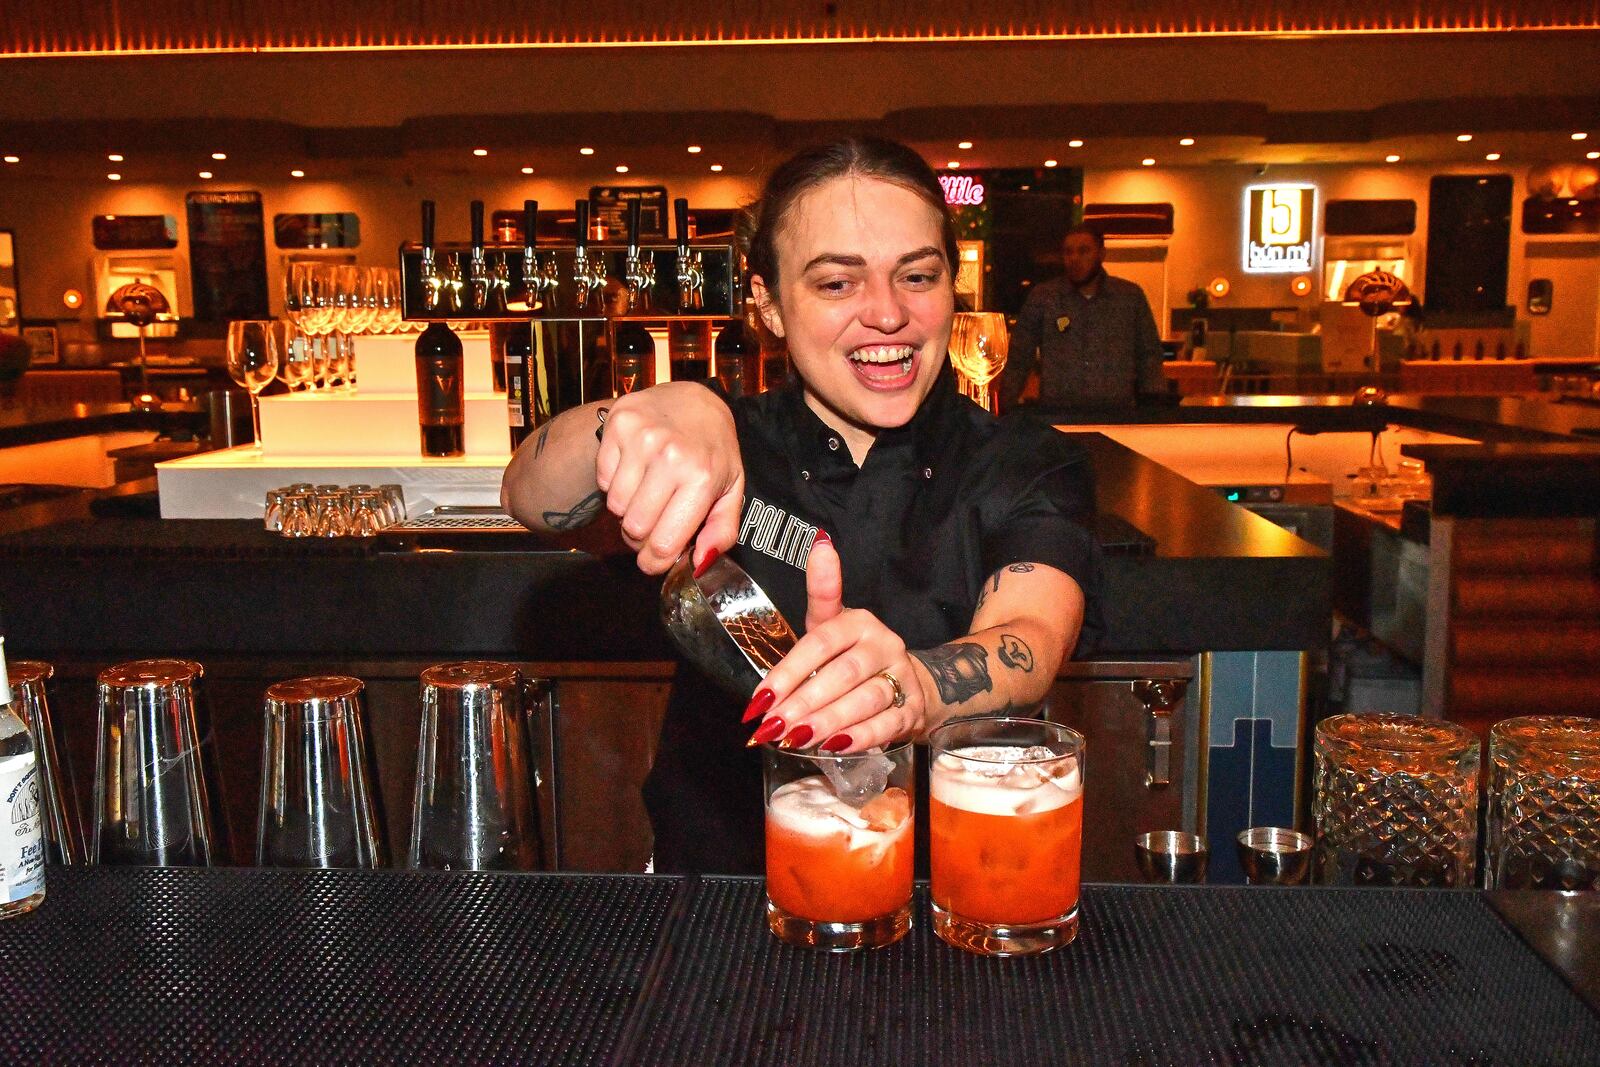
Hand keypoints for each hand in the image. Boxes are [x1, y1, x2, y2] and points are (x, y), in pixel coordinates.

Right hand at [595, 382, 743, 574]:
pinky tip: (635, 470)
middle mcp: (670, 456)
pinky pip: (603, 479)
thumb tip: (699, 564)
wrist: (694, 400)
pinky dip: (615, 483)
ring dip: (628, 508)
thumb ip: (721, 531)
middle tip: (654, 522)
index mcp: (702, 477)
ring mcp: (641, 437)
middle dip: (641, 536)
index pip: (664, 543)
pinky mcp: (618, 424)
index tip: (654, 560)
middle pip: (634, 529)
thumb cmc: (713, 451)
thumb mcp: (731, 490)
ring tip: (647, 492)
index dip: (655, 562)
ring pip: (615, 506)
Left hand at [744, 534, 927, 753]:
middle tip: (773, 725)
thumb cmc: (855, 655)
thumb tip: (820, 543)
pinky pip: (886, 725)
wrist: (909, 683)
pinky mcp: (912, 709)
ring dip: (828, 721)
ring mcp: (901, 678)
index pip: (819, 643)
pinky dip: (858, 737)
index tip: (760, 697)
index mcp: (858, 622)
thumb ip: (821, 592)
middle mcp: (884, 645)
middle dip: (804, 702)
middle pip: (842, 674)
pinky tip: (832, 747)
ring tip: (796, 738)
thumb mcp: (833, 624)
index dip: (788, 672)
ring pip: (865, 700)